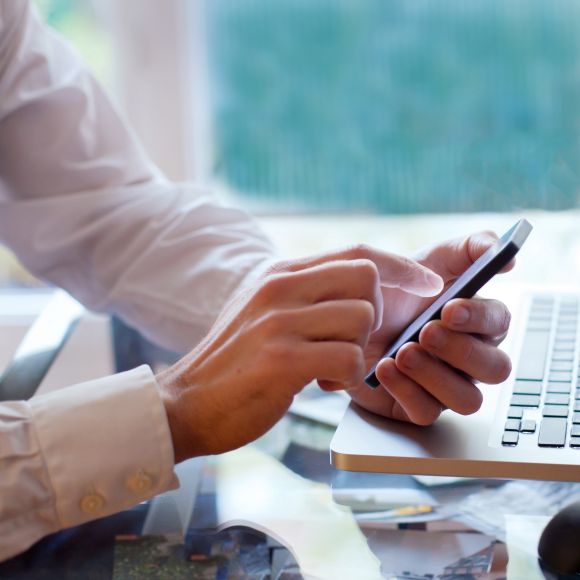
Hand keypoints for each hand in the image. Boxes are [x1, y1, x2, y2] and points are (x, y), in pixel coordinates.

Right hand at [156, 246, 442, 462]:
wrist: (185, 402)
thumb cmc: (234, 363)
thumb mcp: (264, 313)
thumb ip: (305, 296)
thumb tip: (361, 292)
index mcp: (279, 274)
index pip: (357, 252)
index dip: (401, 265)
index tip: (430, 283)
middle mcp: (279, 287)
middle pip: (367, 278)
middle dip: (375, 315)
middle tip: (351, 343)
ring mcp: (279, 320)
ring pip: (362, 319)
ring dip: (358, 351)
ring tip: (329, 368)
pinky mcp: (282, 359)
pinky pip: (350, 359)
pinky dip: (348, 378)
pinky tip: (322, 385)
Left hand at [346, 231, 512, 424]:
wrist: (343, 315)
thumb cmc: (391, 289)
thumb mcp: (426, 259)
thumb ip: (468, 248)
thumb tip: (505, 252)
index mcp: (474, 321)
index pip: (500, 324)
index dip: (480, 318)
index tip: (449, 308)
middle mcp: (466, 357)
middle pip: (495, 369)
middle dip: (461, 351)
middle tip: (425, 331)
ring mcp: (443, 385)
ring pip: (468, 399)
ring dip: (436, 375)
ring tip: (402, 352)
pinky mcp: (415, 405)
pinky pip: (426, 412)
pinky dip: (406, 391)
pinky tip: (384, 368)